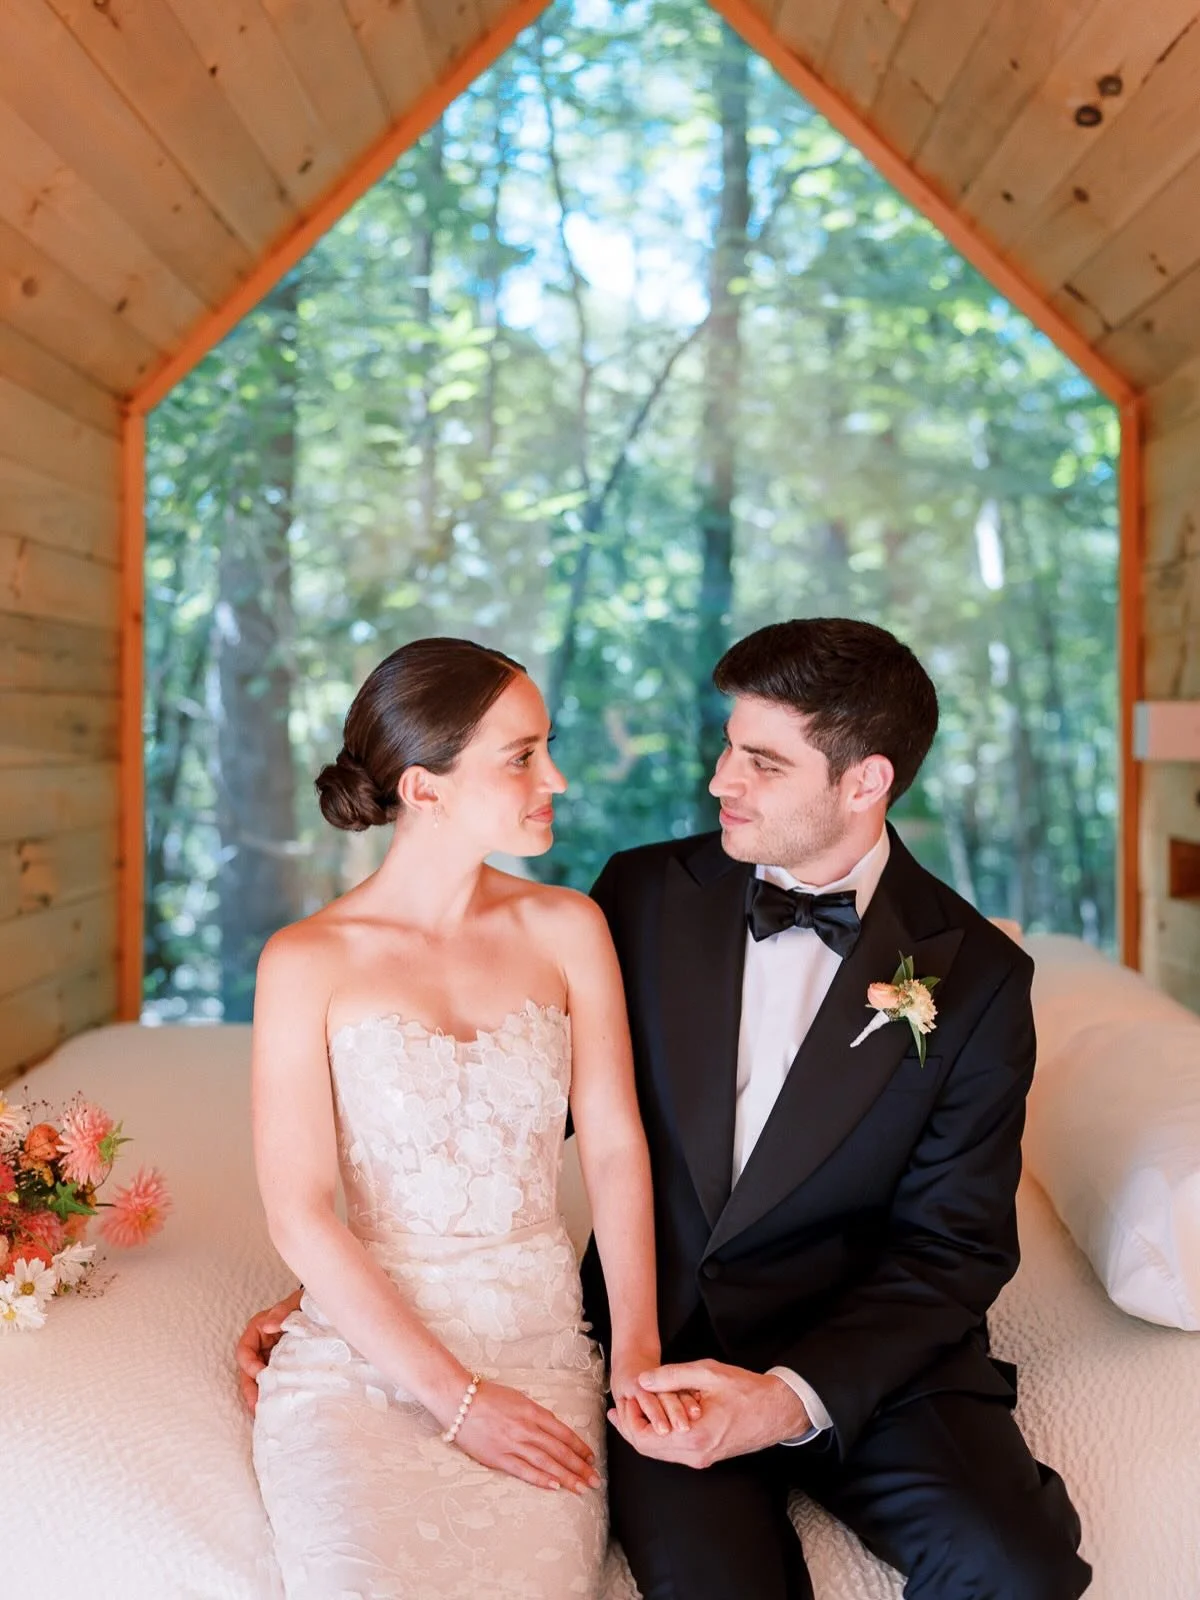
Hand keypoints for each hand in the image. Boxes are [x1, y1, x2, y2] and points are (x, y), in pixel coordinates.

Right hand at [235, 1288, 302, 1412]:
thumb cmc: (307, 1304)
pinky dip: (275, 1394)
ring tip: (265, 1413)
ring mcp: (273, 1358)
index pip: (245, 1350)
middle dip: (250, 1389)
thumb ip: (282, 1311)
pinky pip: (275, 1383)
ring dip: (261, 1396)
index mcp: (260, 1329)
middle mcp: (263, 1346)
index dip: (248, 1364)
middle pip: (249, 1371)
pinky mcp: (285, 1368)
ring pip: (260, 1381)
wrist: (327, 1308)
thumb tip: (268, 1325)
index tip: (260, 1374)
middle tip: (256, 1406)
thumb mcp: (295, 1303)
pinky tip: (280, 1407)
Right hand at [451, 1379, 602, 1494]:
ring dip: (567, 1476)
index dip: (579, 1447)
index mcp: (533, 1412)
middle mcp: (526, 1428)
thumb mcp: (518, 1398)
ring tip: (582, 1487)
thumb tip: (553, 1429)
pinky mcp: (498, 1457)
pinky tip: (555, 1486)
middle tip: (595, 1479)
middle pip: (559, 1450)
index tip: (591, 1458)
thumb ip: (536, 1415)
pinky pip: (524, 1470)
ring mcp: (513, 1444)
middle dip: (579, 1466)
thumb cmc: (488, 1397)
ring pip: (546, 1463)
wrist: (459, 1401)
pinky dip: (541, 1479)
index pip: (563, 1433)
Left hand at [607, 1359, 809, 1467]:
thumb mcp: (707, 1373)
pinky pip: (672, 1451)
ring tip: (631, 1410)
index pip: (644, 1440)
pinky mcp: (706, 1456)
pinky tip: (654, 1417)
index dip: (628, 1421)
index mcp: (693, 1437)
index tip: (623, 1400)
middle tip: (620, 1407)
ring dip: (643, 1432)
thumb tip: (642, 1381)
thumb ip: (672, 1376)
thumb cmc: (746, 1391)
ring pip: (659, 1453)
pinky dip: (658, 1435)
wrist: (777, 1411)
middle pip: (647, 1450)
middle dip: (630, 1428)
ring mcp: (701, 1459)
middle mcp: (695, 1455)